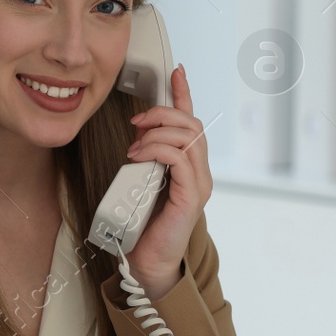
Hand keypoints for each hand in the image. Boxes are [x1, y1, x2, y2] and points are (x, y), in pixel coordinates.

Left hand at [124, 64, 210, 299]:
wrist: (145, 263)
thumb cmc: (142, 227)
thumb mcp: (141, 183)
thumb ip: (146, 162)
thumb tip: (135, 140)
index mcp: (189, 167)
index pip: (192, 122)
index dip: (184, 94)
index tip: (176, 72)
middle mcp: (200, 172)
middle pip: (192, 124)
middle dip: (163, 114)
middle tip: (137, 122)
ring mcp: (199, 184)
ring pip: (187, 137)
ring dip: (157, 133)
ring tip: (135, 146)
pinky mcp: (192, 197)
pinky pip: (180, 159)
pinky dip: (157, 150)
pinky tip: (139, 156)